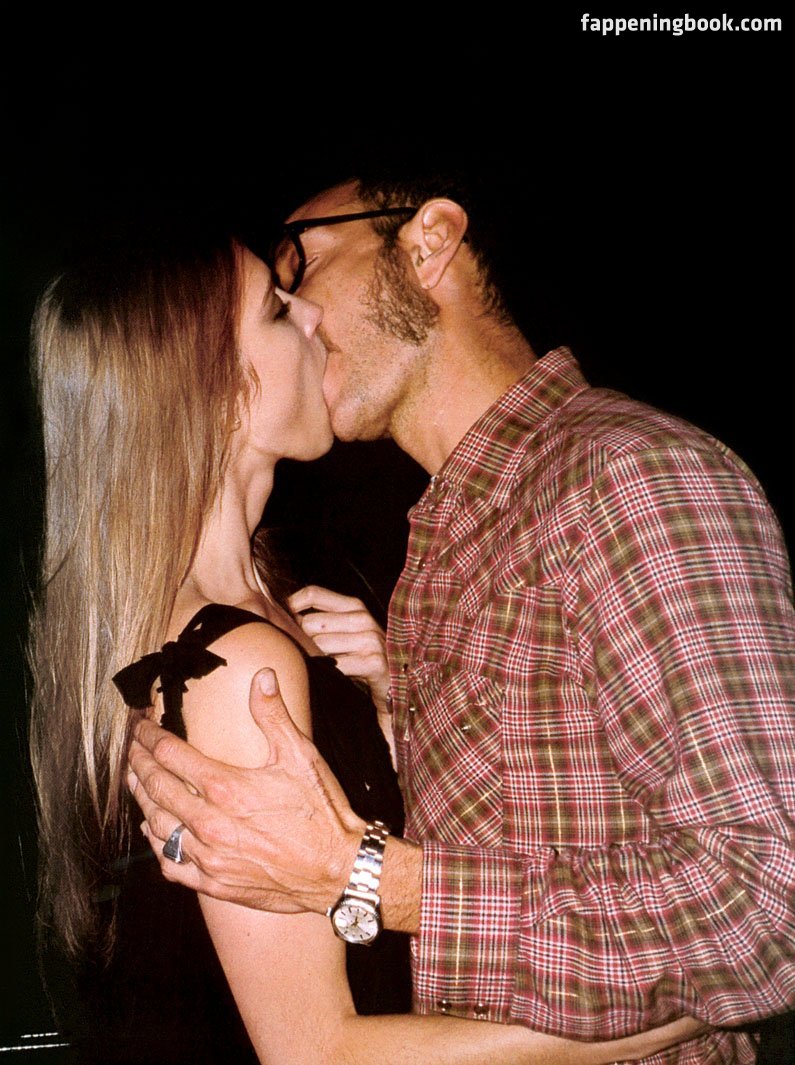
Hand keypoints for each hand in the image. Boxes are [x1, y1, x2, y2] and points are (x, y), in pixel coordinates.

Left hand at [127, 668, 363, 912]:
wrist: (338, 869)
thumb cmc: (321, 811)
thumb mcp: (301, 754)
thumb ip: (273, 714)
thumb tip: (261, 676)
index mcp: (225, 787)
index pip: (170, 754)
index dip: (150, 736)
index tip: (142, 726)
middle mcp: (209, 822)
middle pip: (155, 787)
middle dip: (139, 762)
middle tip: (133, 748)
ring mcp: (208, 856)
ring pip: (157, 825)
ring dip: (141, 799)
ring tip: (135, 781)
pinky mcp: (214, 882)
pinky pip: (170, 864)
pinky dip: (156, 844)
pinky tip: (153, 831)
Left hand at [288, 586, 389, 710]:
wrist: (391, 689)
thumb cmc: (357, 660)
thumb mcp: (342, 633)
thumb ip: (319, 620)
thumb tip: (280, 614)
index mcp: (354, 606)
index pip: (312, 594)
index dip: (292, 606)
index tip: (284, 623)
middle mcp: (363, 618)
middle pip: (311, 623)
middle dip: (306, 642)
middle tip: (314, 656)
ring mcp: (370, 640)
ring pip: (319, 646)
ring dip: (317, 661)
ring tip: (326, 668)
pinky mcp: (374, 662)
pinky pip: (335, 666)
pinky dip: (329, 675)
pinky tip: (335, 678)